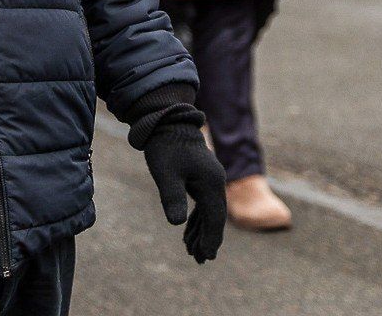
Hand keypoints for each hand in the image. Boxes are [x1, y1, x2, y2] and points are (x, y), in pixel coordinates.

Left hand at [141, 124, 226, 263]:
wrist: (167, 121)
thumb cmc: (165, 147)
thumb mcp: (166, 174)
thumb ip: (172, 197)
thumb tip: (177, 223)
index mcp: (211, 182)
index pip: (214, 217)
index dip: (211, 238)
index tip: (207, 256)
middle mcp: (215, 181)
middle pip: (215, 216)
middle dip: (208, 238)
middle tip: (200, 259)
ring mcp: (210, 178)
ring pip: (210, 210)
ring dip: (202, 230)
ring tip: (193, 251)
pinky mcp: (201, 176)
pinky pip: (203, 202)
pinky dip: (198, 218)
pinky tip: (189, 231)